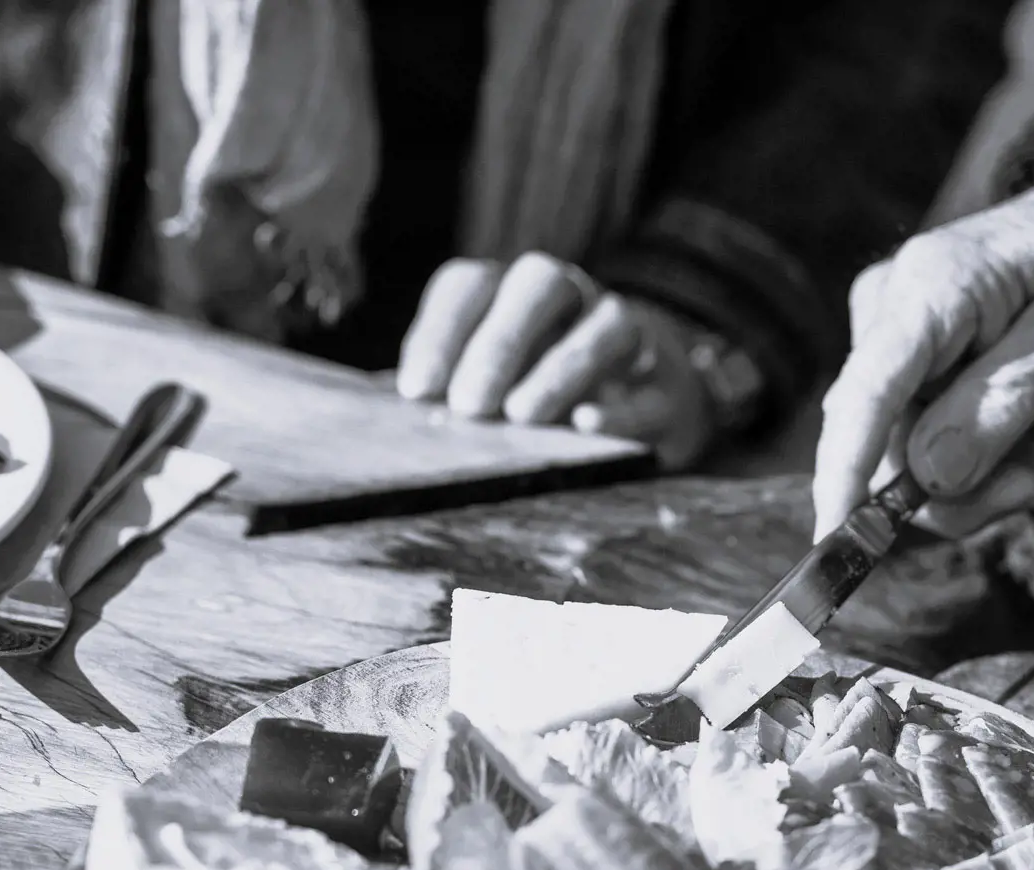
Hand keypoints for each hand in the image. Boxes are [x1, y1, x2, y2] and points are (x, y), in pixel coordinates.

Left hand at [396, 251, 719, 470]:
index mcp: (509, 296)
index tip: (417, 392)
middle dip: (499, 341)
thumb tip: (367, 417)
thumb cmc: (539, 398)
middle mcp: (569, 299)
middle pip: (537, 284)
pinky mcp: (666, 384)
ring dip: (560, 366)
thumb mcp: (482, 391)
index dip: (439, 330)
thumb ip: (436, 395)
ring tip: (522, 416)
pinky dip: (621, 404)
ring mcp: (624, 335)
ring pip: (603, 322)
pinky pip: (650, 383)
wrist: (645, 406)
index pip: (469, 285)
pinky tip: (590, 422)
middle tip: (469, 407)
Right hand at [811, 118, 1033, 539]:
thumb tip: (927, 478)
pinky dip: (982, 450)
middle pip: (888, 448)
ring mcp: (891, 335)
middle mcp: (890, 307)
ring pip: (907, 457)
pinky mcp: (904, 360)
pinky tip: (1028, 418)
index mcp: (932, 288)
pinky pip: (924, 440)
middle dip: (962, 489)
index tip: (833, 545)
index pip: (865, 396)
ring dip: (983, 471)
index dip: (842, 476)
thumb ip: (1002, 408)